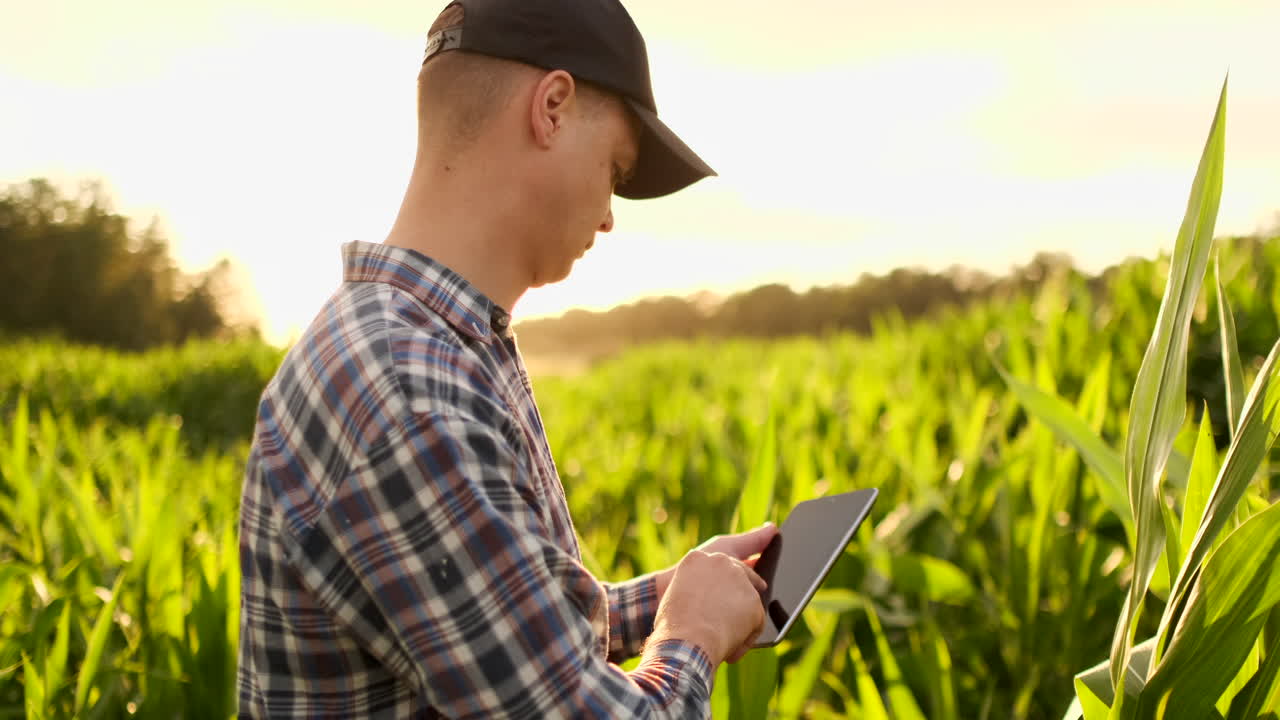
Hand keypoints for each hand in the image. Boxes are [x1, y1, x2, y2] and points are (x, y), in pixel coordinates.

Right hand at [650, 523, 778, 664]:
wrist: (687, 639)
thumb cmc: (674, 625)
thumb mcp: (676, 596)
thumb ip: (693, 592)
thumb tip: (705, 606)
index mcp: (697, 558)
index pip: (716, 563)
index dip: (721, 579)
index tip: (724, 588)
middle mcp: (721, 561)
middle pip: (740, 572)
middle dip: (742, 589)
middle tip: (740, 606)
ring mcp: (740, 580)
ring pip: (748, 600)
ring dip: (742, 618)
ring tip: (726, 640)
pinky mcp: (755, 601)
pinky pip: (756, 622)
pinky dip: (747, 637)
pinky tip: (732, 649)